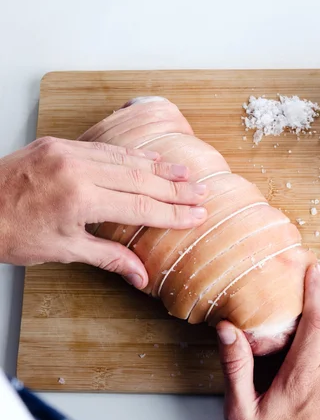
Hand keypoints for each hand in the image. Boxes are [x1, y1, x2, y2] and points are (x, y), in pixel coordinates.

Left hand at [0, 137, 207, 287]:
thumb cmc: (10, 233)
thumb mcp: (62, 250)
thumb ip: (108, 257)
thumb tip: (140, 275)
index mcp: (79, 199)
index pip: (140, 205)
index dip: (172, 212)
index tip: (196, 214)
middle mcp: (77, 169)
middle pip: (140, 177)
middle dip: (174, 187)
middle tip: (201, 191)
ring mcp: (66, 152)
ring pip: (124, 158)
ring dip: (157, 166)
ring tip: (184, 172)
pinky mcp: (57, 143)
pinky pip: (103, 147)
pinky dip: (129, 154)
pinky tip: (147, 157)